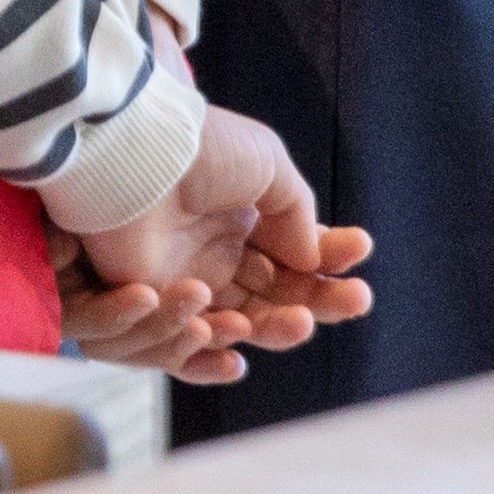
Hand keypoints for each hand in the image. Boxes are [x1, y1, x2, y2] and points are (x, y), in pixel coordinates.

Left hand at [72, 103, 373, 384]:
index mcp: (243, 215)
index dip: (332, 256)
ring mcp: (188, 277)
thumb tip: (313, 259)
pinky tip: (246, 324)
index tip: (359, 248)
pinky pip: (200, 337)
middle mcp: (217, 249)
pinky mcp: (157, 301)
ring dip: (285, 327)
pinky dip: (229, 340)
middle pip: (282, 294)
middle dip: (325, 301)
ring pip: (251, 323)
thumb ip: (298, 214)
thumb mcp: (267, 166)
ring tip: (302, 318)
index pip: (297, 251)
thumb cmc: (200, 153)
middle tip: (356, 298)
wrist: (134, 158)